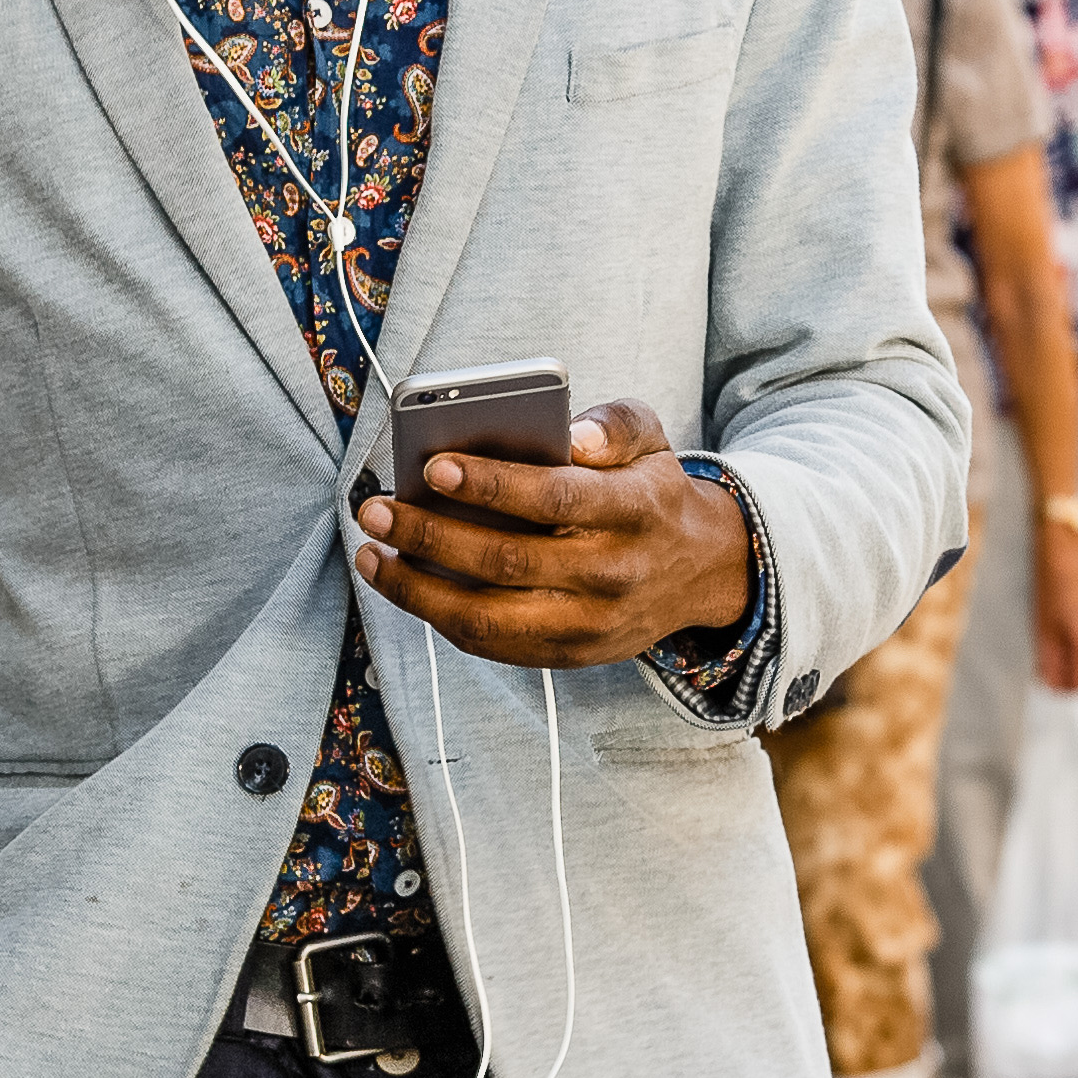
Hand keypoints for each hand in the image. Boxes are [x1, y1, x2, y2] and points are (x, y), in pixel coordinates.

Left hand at [353, 398, 751, 669]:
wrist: (704, 570)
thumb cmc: (653, 492)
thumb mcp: (652, 439)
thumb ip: (613, 423)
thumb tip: (571, 434)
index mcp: (635, 510)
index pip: (556, 499)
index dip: (492, 485)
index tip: (434, 465)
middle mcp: (614, 573)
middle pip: (508, 562)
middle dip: (431, 535)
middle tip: (377, 507)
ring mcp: (592, 623)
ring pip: (491, 619)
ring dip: (419, 590)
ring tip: (373, 554)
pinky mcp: (573, 654)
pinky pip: (495, 646)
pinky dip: (441, 618)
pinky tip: (407, 585)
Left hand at [1032, 525, 1077, 692]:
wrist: (1065, 557)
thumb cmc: (1050, 590)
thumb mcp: (1043, 630)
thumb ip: (1048, 663)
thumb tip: (1050, 687)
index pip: (1077, 685)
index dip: (1058, 688)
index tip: (1042, 679)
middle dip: (1064, 676)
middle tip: (1042, 663)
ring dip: (1070, 663)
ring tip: (1050, 646)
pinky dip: (1076, 653)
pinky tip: (1061, 638)